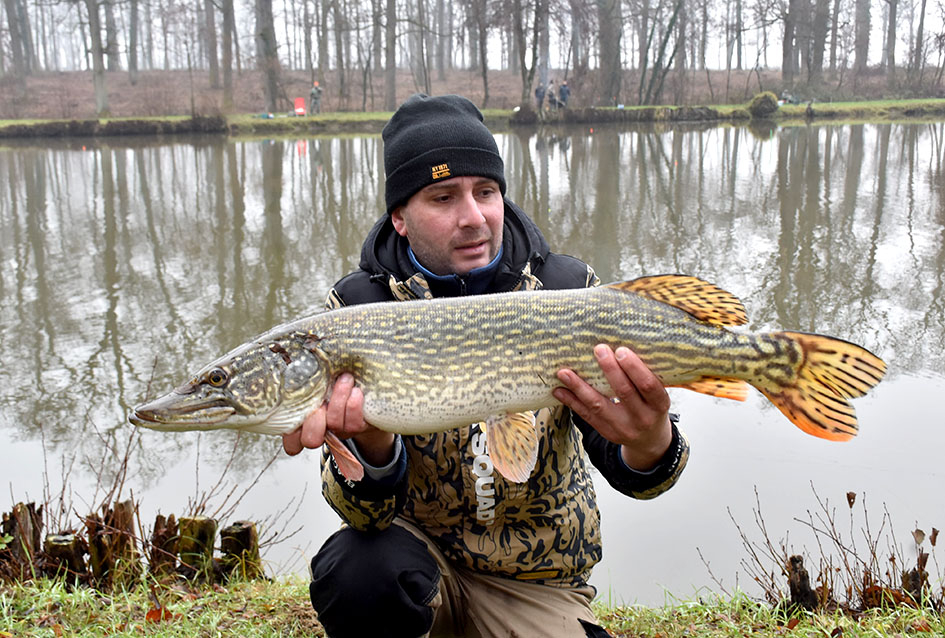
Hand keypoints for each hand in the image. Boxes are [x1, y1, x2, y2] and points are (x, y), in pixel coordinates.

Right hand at [282, 373, 394, 464]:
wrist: (367, 389)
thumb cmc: (335, 379)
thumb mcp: (318, 378)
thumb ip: (306, 377)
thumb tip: (297, 359)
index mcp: (304, 420)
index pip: (291, 440)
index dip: (291, 433)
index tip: (298, 408)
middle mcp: (322, 429)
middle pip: (310, 439)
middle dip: (315, 422)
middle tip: (321, 402)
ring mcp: (340, 430)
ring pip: (334, 423)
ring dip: (339, 398)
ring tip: (345, 378)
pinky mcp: (358, 427)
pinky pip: (353, 422)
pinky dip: (353, 404)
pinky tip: (356, 390)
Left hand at [553, 344, 672, 471]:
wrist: (650, 441)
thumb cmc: (652, 408)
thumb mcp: (657, 396)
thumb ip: (644, 377)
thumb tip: (618, 347)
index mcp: (659, 405)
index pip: (648, 385)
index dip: (634, 368)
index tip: (621, 350)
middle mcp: (643, 418)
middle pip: (624, 392)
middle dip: (609, 370)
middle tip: (598, 350)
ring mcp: (623, 428)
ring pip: (599, 405)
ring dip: (579, 387)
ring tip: (564, 372)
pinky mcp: (607, 433)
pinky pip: (587, 416)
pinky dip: (572, 402)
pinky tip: (560, 391)